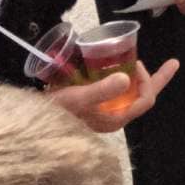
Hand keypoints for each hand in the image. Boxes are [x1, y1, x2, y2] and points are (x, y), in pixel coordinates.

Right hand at [48, 59, 178, 132]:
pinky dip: (119, 78)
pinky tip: (111, 68)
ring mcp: (105, 112)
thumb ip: (102, 90)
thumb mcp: (80, 99)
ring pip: (129, 93)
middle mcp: (114, 116)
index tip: (136, 62)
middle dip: (151, 78)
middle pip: (142, 96)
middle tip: (150, 61)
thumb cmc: (58, 113)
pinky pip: (114, 91)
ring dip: (136, 78)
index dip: (150, 80)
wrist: (33, 124)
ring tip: (134, 60)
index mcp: (117, 118)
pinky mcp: (94, 106)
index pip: (147, 99)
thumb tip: (127, 78)